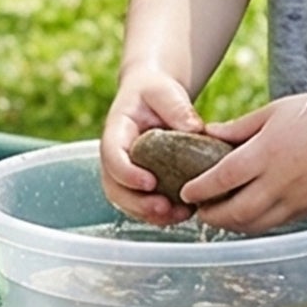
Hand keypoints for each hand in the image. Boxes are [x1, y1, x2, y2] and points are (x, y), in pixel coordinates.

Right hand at [98, 64, 208, 224]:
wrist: (150, 95)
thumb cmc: (154, 92)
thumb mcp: (164, 91)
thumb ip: (177, 108)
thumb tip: (195, 129)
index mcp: (116, 132)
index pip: (111, 156)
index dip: (126, 173)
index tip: (150, 182)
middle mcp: (115, 157)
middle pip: (114, 187)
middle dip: (137, 203)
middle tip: (163, 208)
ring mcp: (124, 173)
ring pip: (127, 202)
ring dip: (149, 214)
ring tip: (179, 215)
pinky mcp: (139, 183)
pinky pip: (142, 205)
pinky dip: (160, 214)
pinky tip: (183, 213)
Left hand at [179, 90, 306, 234]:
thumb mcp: (272, 112)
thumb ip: (237, 129)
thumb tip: (205, 134)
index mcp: (268, 152)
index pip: (223, 179)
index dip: (200, 189)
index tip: (185, 192)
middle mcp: (282, 180)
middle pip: (237, 212)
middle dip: (213, 216)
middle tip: (199, 210)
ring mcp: (298, 199)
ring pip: (256, 225)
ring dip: (232, 225)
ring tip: (219, 215)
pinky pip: (275, 224)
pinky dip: (255, 224)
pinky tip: (245, 214)